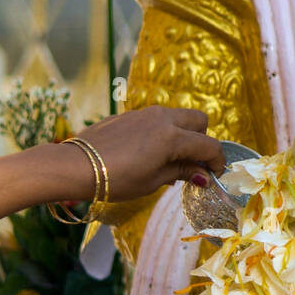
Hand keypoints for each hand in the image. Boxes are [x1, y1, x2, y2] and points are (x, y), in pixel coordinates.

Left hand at [62, 106, 225, 203]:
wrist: (77, 166)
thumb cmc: (116, 179)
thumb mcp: (153, 181)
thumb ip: (181, 172)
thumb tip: (203, 175)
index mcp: (172, 137)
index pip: (208, 145)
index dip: (217, 161)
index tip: (215, 174)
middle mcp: (163, 118)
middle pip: (199, 120)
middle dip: (202, 140)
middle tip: (193, 162)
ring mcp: (145, 113)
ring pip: (178, 116)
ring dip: (183, 133)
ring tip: (170, 158)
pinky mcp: (130, 114)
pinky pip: (157, 118)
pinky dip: (163, 131)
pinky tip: (148, 151)